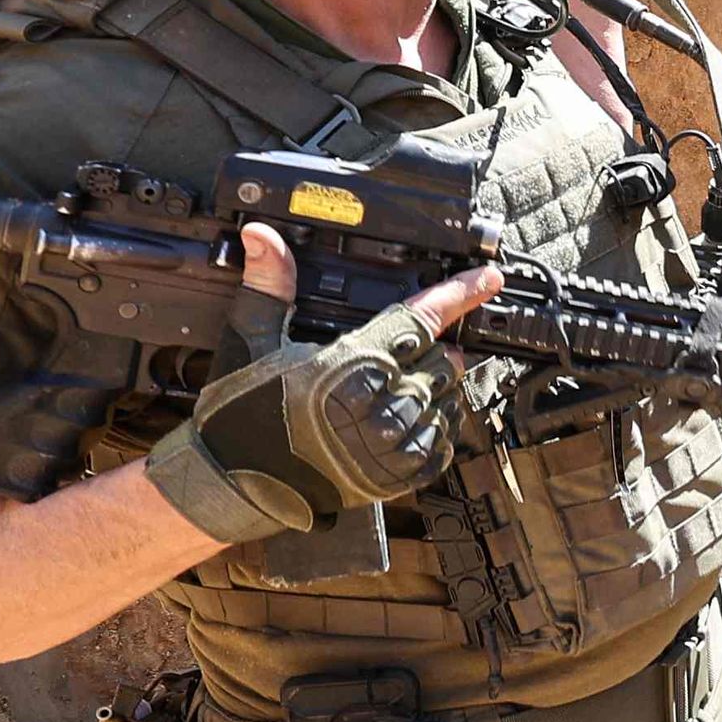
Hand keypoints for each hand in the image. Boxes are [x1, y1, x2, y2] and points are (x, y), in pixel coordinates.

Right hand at [143, 224, 505, 544]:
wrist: (234, 485)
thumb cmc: (242, 414)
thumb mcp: (252, 341)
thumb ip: (271, 285)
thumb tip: (262, 235)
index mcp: (349, 364)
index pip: (420, 318)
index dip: (459, 294)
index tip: (487, 279)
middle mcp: (378, 404)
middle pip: (441, 358)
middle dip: (427, 350)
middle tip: (394, 356)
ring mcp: (392, 445)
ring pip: (445, 398)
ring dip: (429, 388)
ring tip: (386, 391)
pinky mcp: (399, 477)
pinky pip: (441, 439)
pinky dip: (429, 425)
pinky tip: (395, 422)